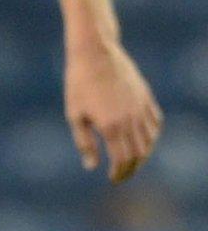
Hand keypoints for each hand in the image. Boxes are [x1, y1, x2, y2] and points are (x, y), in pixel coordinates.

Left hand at [65, 38, 162, 181]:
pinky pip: (156, 123)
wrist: (95, 51)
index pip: (122, 161)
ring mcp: (141, 108)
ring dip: (142, 154)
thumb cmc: (78, 82)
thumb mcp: (74, 113)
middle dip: (131, 168)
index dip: (119, 173)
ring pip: (150, 141)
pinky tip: (142, 138)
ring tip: (130, 158)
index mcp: (111, 126)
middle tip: (121, 173)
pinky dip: (152, 135)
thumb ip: (84, 142)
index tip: (112, 178)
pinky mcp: (146, 97)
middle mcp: (131, 120)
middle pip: (140, 155)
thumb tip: (91, 166)